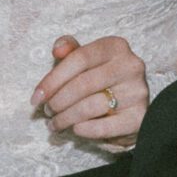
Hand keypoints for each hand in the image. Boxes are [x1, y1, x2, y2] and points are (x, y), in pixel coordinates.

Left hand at [31, 33, 147, 144]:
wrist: (130, 109)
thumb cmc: (101, 81)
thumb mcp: (86, 62)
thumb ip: (71, 51)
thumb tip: (58, 49)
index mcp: (116, 46)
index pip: (79, 58)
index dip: (53, 79)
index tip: (36, 97)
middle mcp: (131, 65)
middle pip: (83, 84)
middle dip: (58, 101)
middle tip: (47, 112)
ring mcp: (137, 91)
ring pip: (90, 106)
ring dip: (66, 118)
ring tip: (55, 123)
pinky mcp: (140, 117)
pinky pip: (104, 127)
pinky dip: (84, 130)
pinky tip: (75, 129)